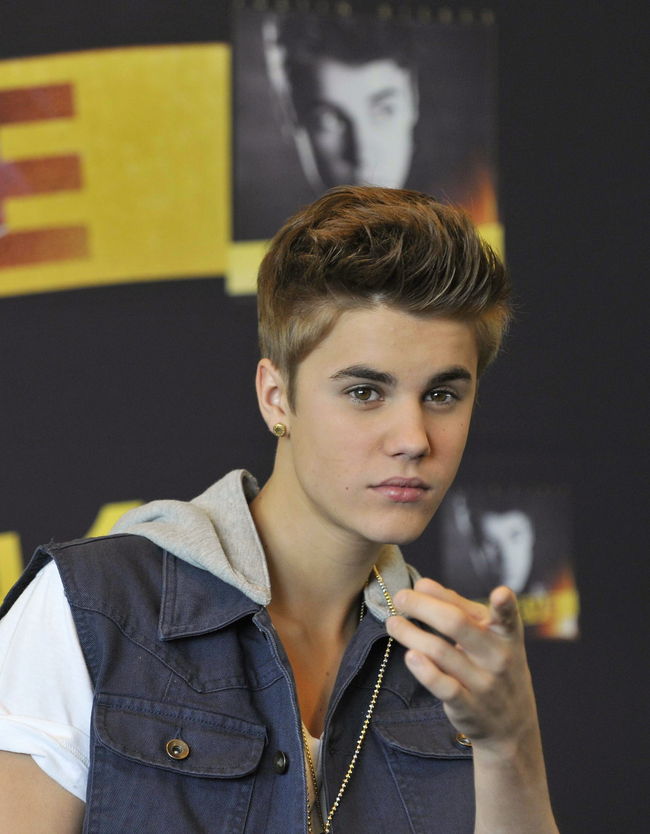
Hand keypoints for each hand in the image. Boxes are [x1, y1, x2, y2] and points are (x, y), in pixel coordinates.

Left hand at [386, 578, 537, 753]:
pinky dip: (424, 670)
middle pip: (456, 624)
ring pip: (441, 651)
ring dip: (411, 634)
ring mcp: (484, 684)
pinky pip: (443, 686)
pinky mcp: (468, 707)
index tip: (500, 593)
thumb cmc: (492, 664)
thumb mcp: (488, 636)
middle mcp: (498, 657)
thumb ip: (459, 608)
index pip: (507, 617)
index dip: (506, 606)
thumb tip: (423, 585)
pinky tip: (409, 655)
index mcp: (506, 634)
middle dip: (423, 606)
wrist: (511, 723)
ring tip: (393, 622)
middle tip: (401, 596)